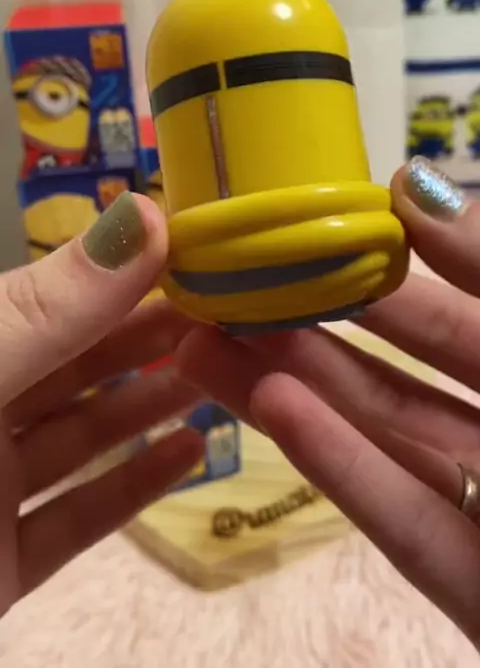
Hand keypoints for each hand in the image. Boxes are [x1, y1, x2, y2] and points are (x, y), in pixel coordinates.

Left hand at [0, 192, 201, 618]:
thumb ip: (53, 304)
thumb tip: (143, 213)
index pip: (50, 296)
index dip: (121, 272)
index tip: (196, 253)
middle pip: (73, 366)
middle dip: (148, 338)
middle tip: (227, 316)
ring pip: (82, 437)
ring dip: (149, 407)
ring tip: (220, 375)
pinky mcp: (1, 562)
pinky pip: (78, 517)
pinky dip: (135, 489)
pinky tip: (191, 455)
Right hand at [175, 158, 479, 646]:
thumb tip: (417, 186)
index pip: (464, 296)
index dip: (386, 258)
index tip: (307, 222)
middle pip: (407, 365)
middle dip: (313, 322)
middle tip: (225, 286)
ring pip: (388, 439)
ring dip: (298, 391)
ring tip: (206, 346)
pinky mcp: (476, 586)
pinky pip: (404, 523)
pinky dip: (339, 468)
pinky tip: (274, 411)